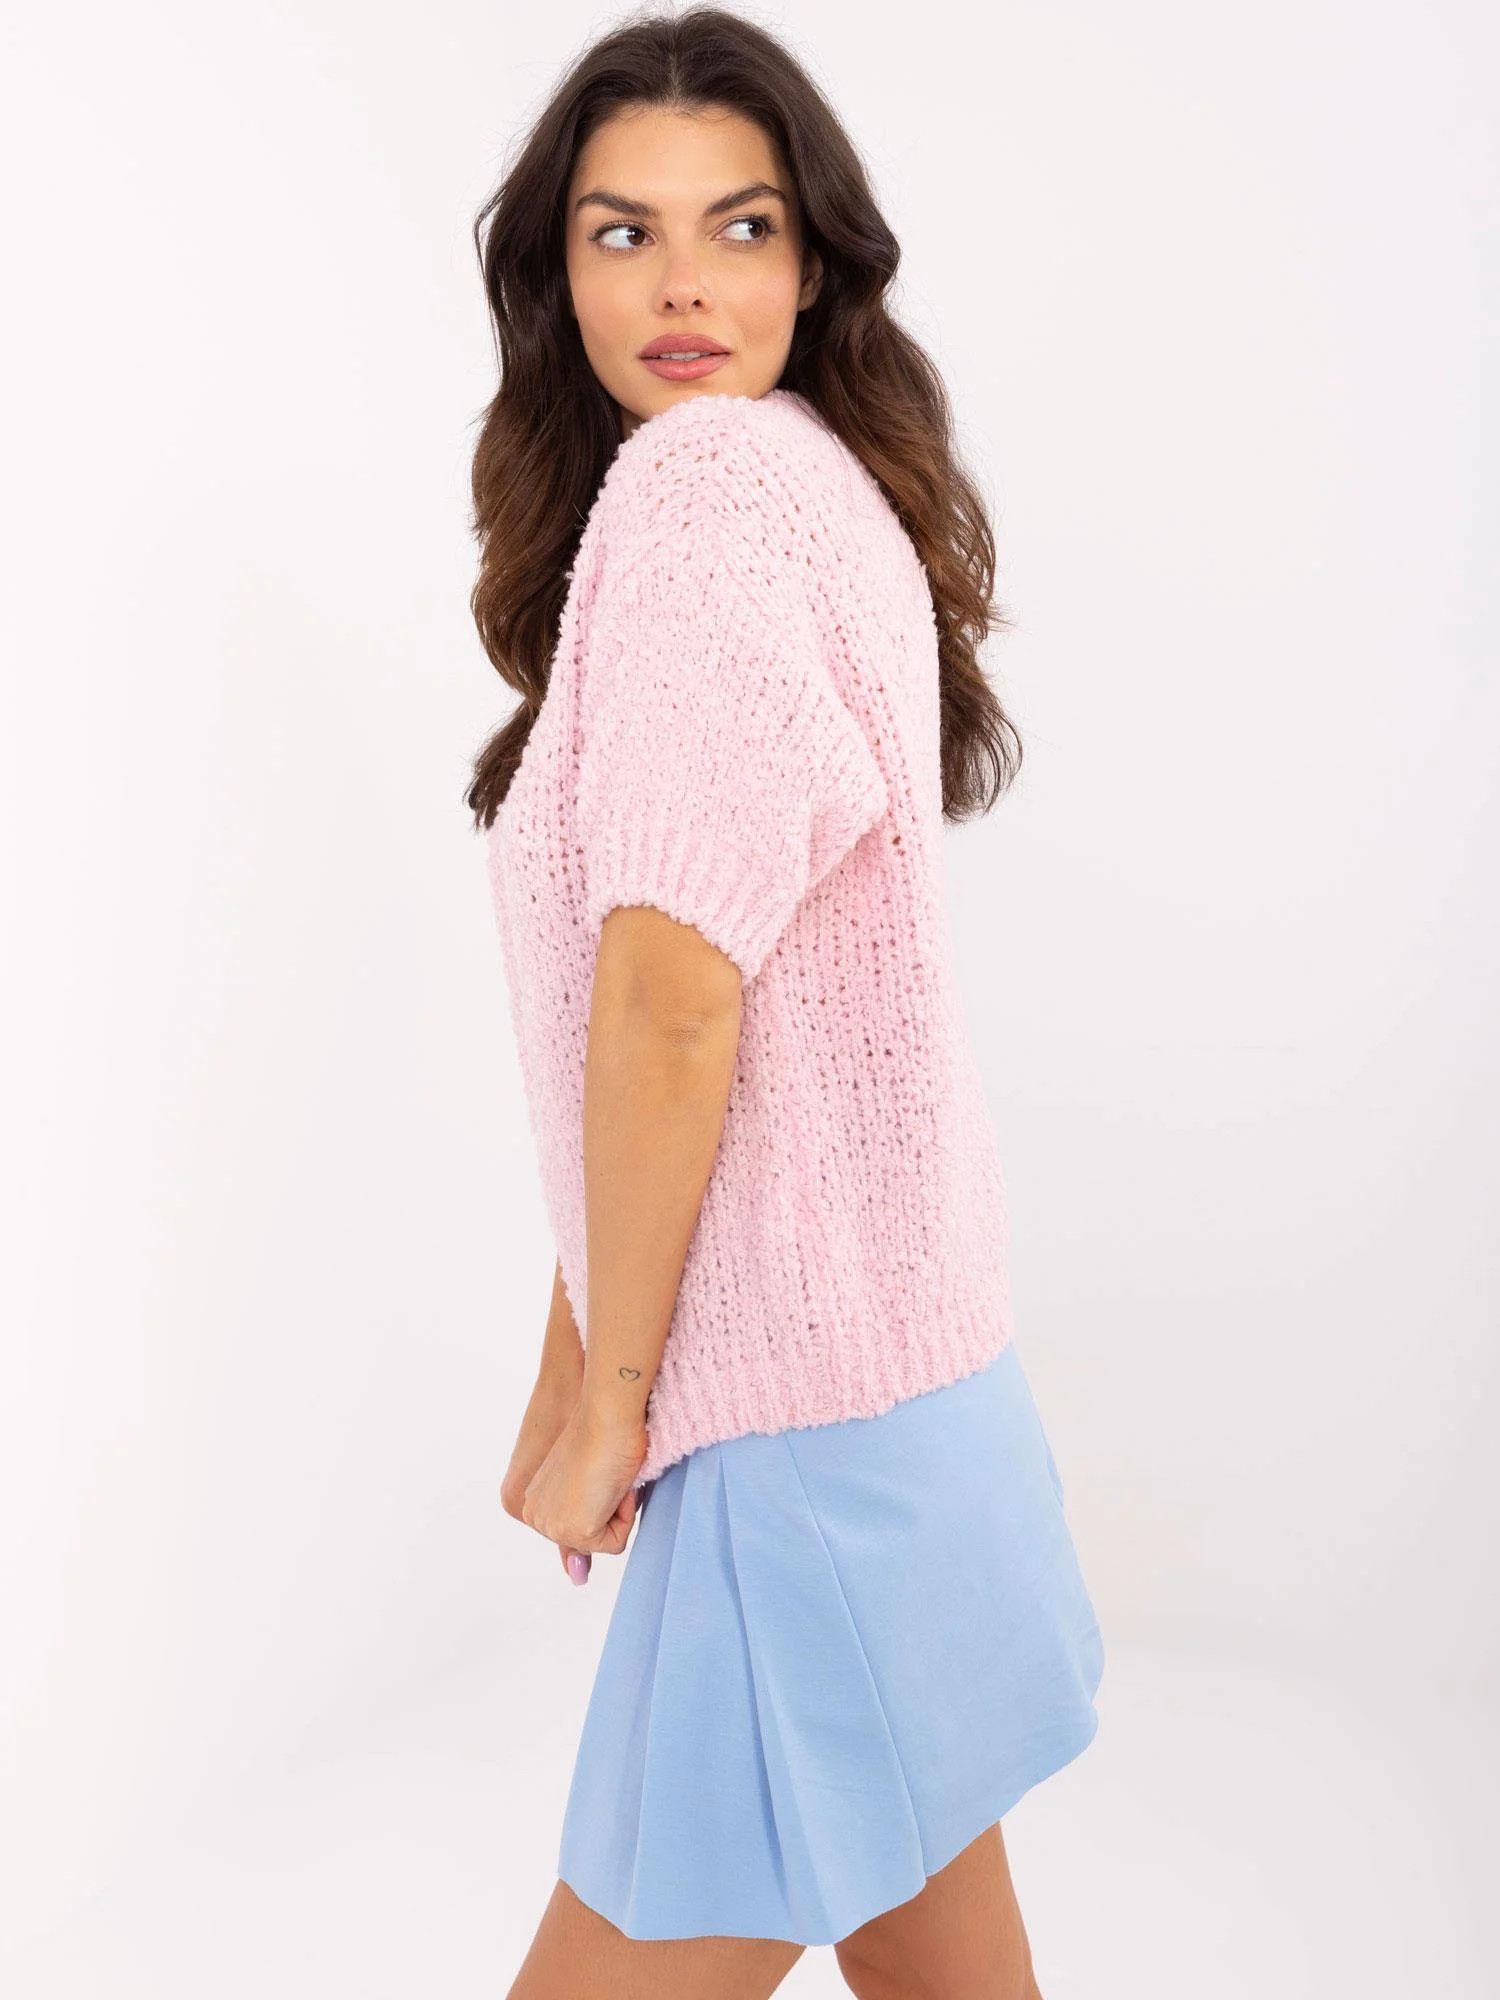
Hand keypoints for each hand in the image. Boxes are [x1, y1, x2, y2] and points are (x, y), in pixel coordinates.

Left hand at [521, 1401, 647, 1581]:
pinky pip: (617, 1542)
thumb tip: (576, 1578)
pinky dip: (625, 1514)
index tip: (595, 1473)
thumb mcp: (587, 1484)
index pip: (576, 1527)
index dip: (599, 1501)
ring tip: (607, 1476)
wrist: (606, 1415)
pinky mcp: (574, 1530)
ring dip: (617, 1511)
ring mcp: (551, 1525)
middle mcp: (534, 1515)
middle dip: (607, 1509)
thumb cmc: (604, 1434)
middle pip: (589, 1539)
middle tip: (603, 1473)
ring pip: (603, 1541)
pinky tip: (613, 1485)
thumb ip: (579, 1529)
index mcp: (532, 1501)